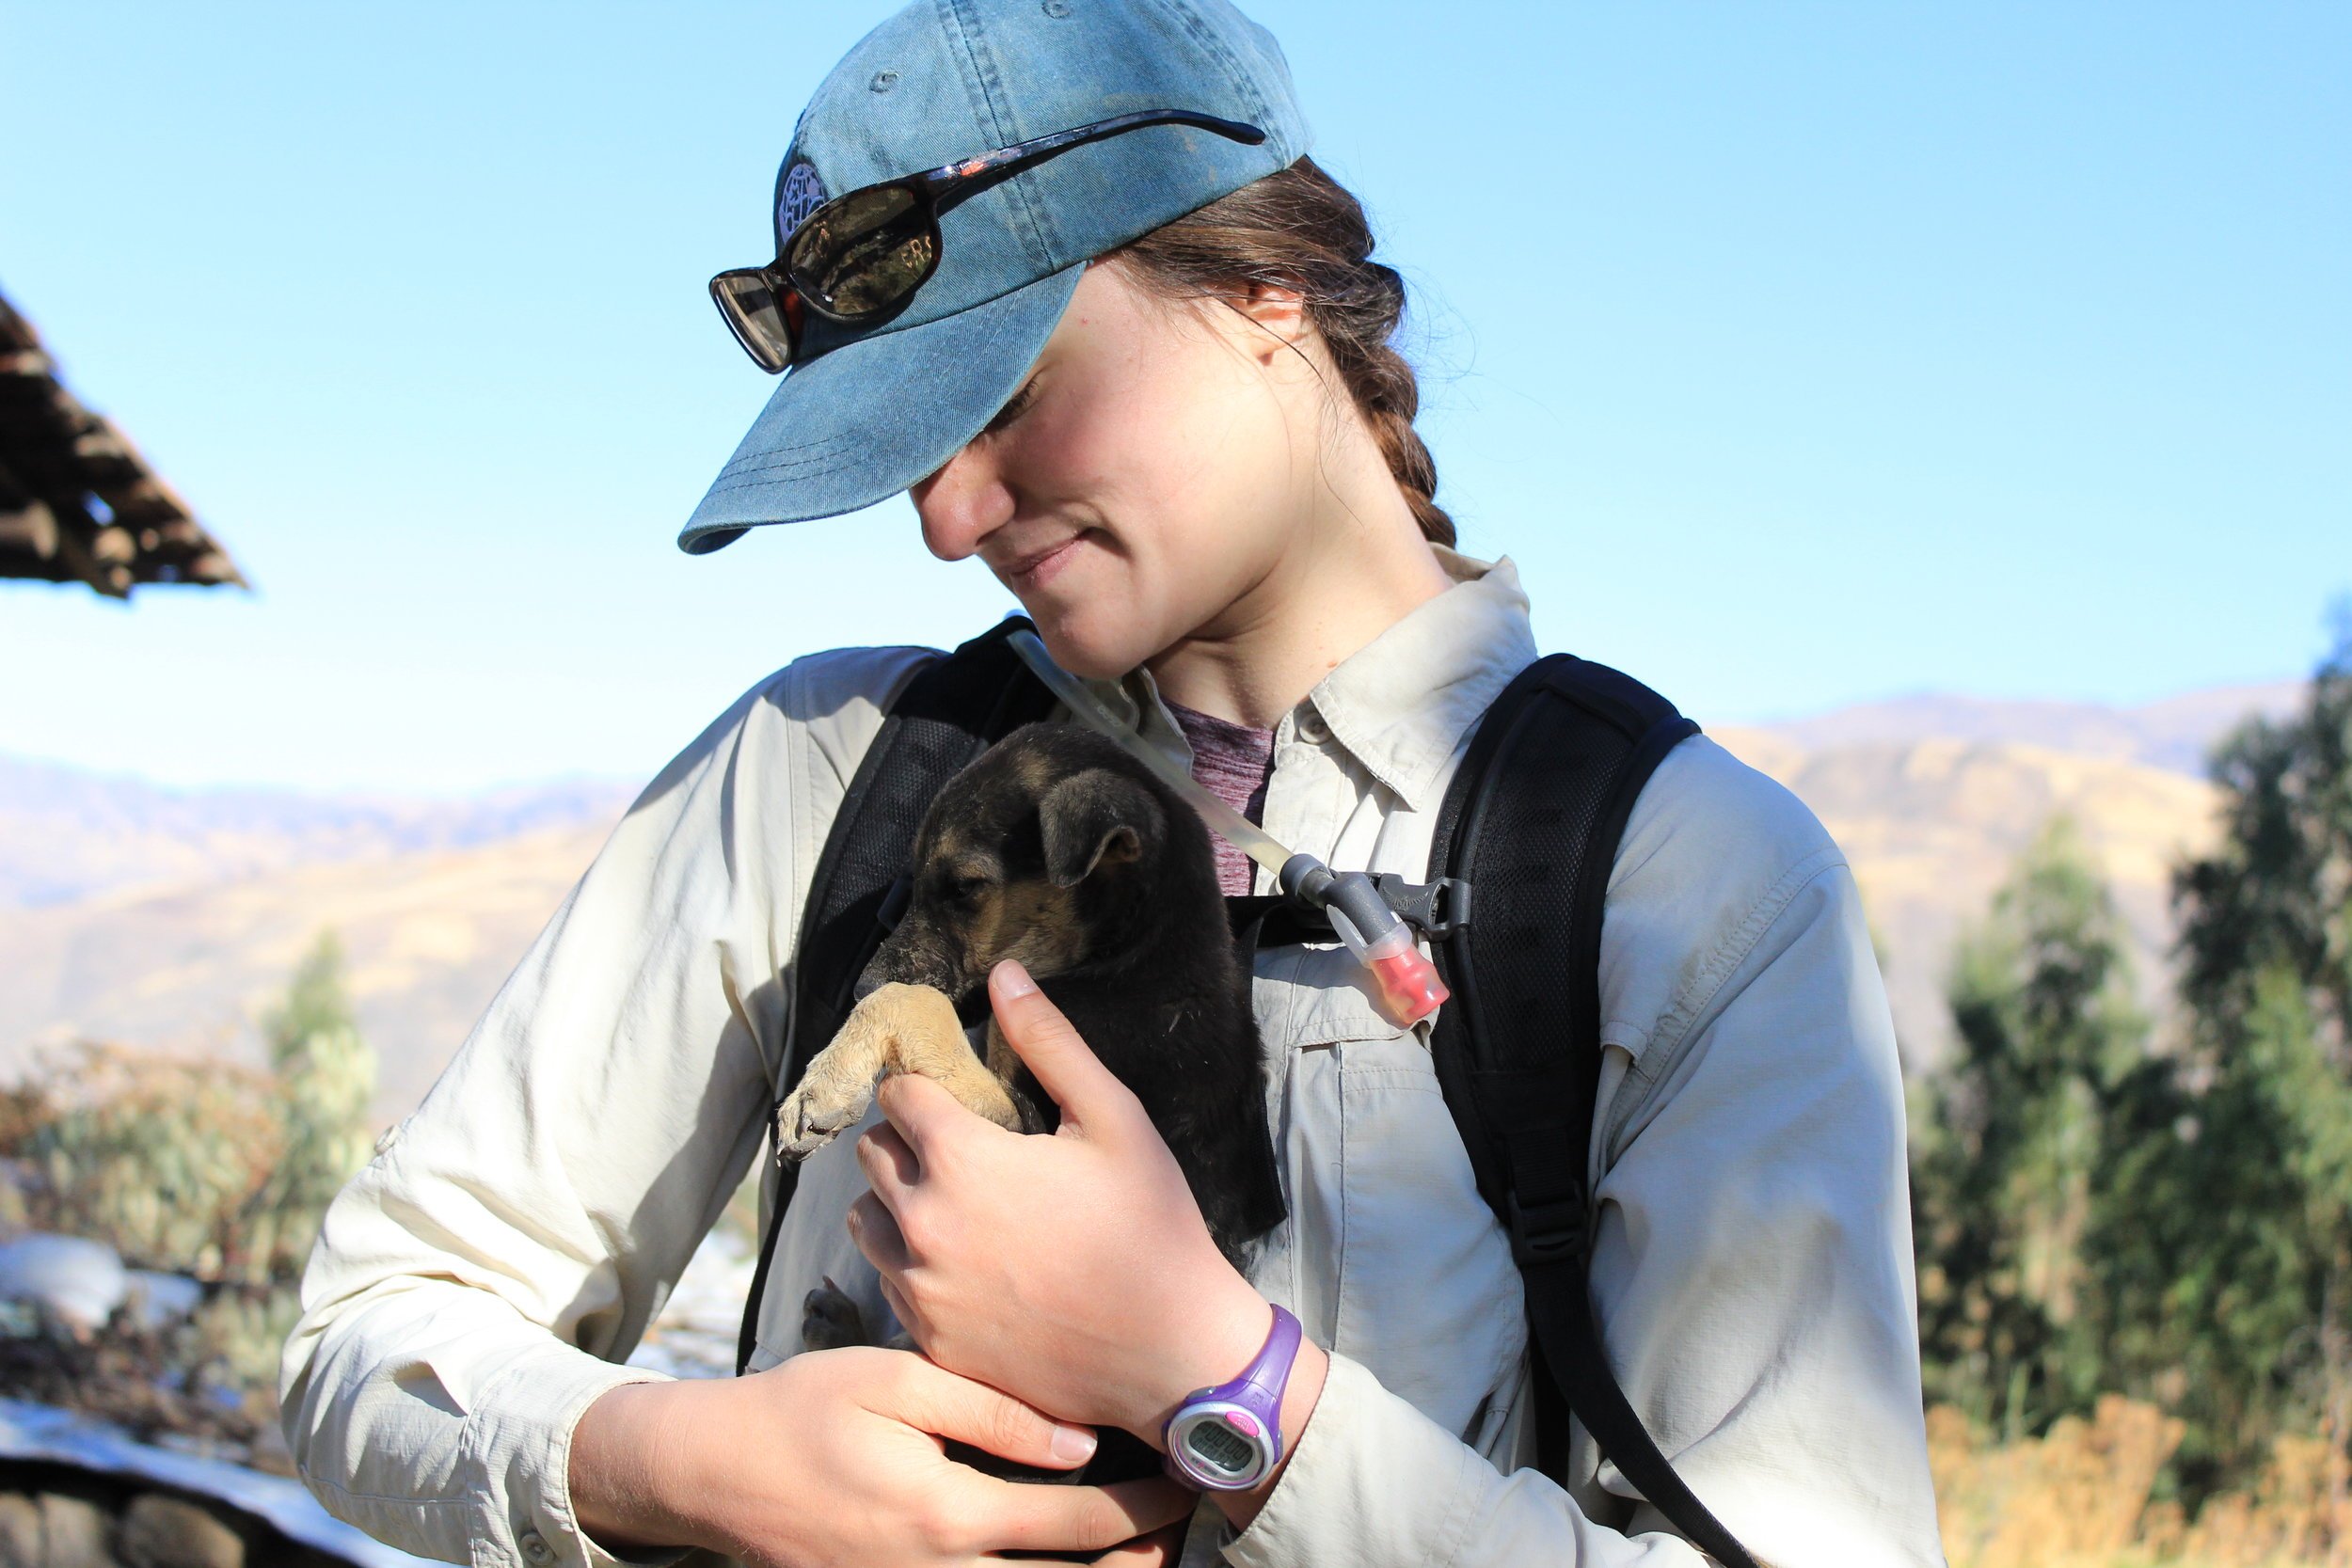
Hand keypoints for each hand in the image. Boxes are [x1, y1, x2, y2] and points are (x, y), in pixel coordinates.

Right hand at [568, 1348, 1191, 1565]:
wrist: (712, 1471)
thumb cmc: (803, 1408)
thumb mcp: (895, 1383)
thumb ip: (993, 1413)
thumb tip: (1082, 1443)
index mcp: (946, 1512)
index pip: (1078, 1525)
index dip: (1147, 1506)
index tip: (1189, 1478)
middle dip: (1142, 1562)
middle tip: (1187, 1525)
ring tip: (1147, 1553)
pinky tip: (1062, 1565)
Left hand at [847, 960, 1272, 1439]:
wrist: (1173, 1354)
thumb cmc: (1150, 1227)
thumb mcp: (1114, 1119)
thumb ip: (1049, 1042)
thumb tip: (1004, 973)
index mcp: (960, 1159)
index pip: (896, 1095)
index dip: (925, 1087)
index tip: (956, 1099)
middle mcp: (922, 1224)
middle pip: (870, 1154)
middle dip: (906, 1141)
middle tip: (961, 1150)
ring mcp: (921, 1291)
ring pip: (865, 1223)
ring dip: (896, 1204)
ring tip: (955, 1207)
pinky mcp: (931, 1342)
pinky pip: (889, 1286)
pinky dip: (912, 1267)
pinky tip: (966, 1266)